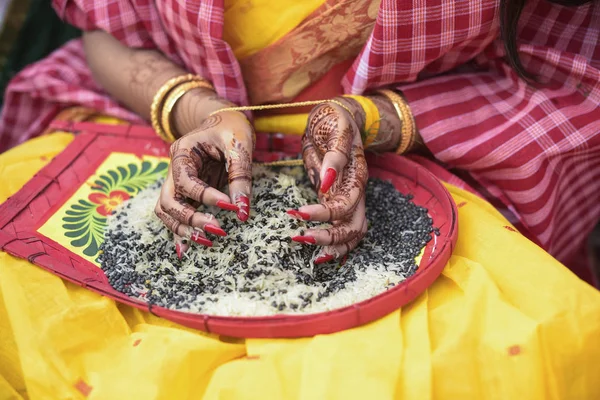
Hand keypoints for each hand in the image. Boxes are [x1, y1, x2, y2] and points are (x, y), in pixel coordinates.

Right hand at [154, 111, 253, 257]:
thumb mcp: (239, 145)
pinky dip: (180, 232)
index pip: (186, 182)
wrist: (224, 119)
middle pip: (168, 201)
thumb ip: (240, 176)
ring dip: (183, 228)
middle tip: (217, 229)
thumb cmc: (231, 128)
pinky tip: (186, 250)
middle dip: (190, 218)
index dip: (206, 197)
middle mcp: (174, 169)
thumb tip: (242, 211)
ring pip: (166, 211)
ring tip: (208, 241)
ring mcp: (177, 182)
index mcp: (183, 152)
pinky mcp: (187, 193)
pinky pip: (176, 215)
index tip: (230, 206)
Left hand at [290, 100, 368, 263]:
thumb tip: (328, 181)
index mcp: (356, 175)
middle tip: (300, 238)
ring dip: (335, 247)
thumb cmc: (336, 120)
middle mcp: (356, 191)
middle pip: (352, 226)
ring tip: (313, 258)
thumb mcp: (336, 128)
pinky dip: (336, 245)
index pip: (345, 204)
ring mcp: (350, 198)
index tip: (297, 214)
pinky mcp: (340, 201)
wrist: (340, 117)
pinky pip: (345, 229)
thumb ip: (335, 155)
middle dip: (329, 238)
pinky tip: (320, 255)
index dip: (324, 214)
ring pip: (353, 232)